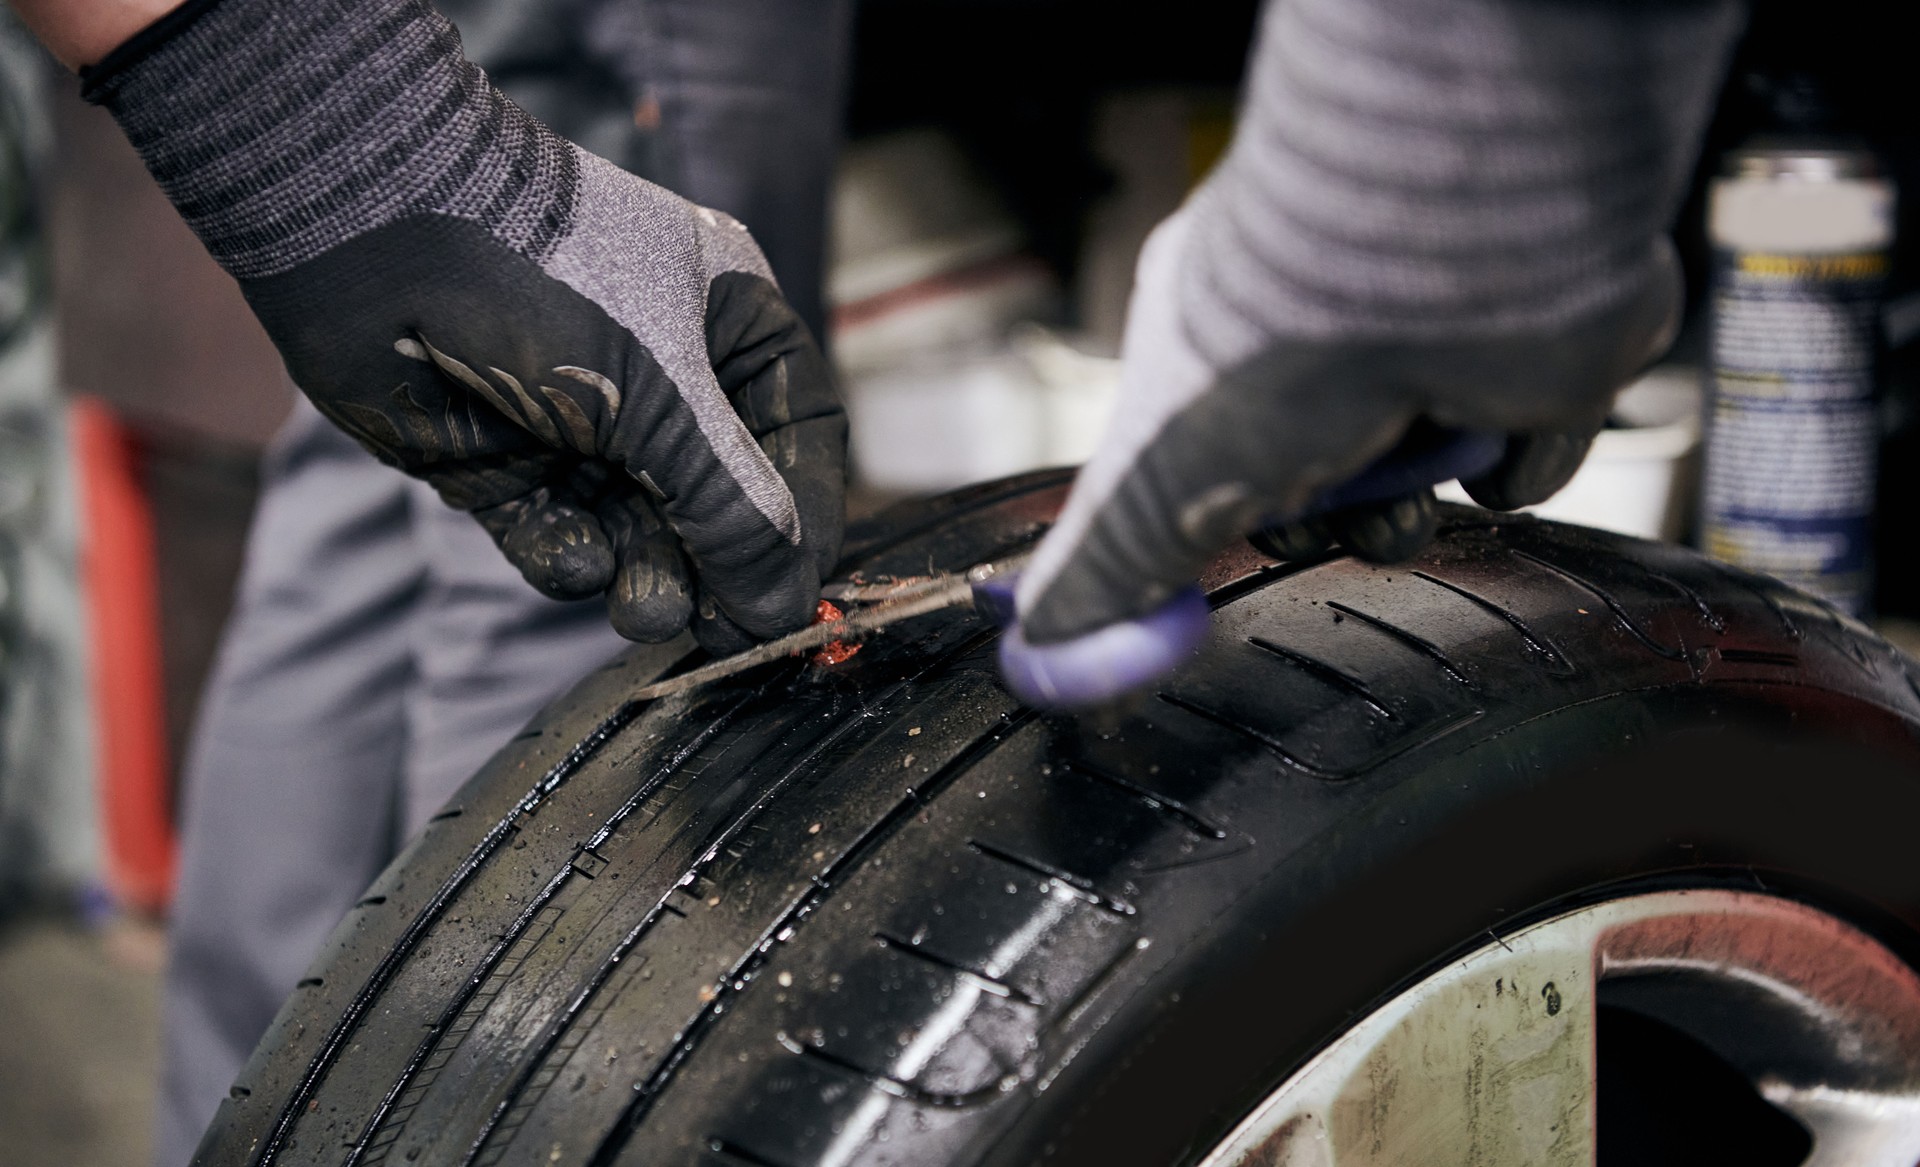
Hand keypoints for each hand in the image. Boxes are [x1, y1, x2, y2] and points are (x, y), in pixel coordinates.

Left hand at [85, 0, 844, 651]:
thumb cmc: (541, 278)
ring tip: (639, 607)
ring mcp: (579, 415)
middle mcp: (662, 371)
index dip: (801, 521)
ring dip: (643, 572)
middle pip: (715, 498)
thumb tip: (787, 605)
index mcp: (726, 323)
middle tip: (713, 629)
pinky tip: (569, 560)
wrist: (368, 232)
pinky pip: (555, 530)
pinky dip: (566, 555)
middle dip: (711, 564)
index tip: (792, 598)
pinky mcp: (503, 455)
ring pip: (635, 525)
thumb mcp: (662, 397)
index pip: (795, 438)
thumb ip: (731, 507)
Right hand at [1005, 206, 1676, 703]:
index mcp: (1212, 328)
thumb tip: (1035, 646)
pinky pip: (1523, 447)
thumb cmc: (1283, 335)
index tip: (1201, 584)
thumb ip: (1105, 568)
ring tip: (1404, 488)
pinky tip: (1488, 432)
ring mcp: (1426, 336)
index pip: (1196, 450)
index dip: (1203, 516)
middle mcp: (1320, 326)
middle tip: (1312, 517)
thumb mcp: (1160, 482)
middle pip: (1306, 475)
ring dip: (1403, 507)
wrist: (1452, 245)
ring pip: (1409, 473)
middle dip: (1313, 518)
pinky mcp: (1531, 355)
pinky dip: (1510, 461)